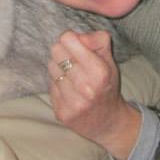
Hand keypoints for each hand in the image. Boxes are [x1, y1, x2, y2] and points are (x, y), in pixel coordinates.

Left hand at [49, 30, 140, 159]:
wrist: (108, 123)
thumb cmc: (107, 85)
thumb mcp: (110, 60)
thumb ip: (98, 40)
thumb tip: (77, 36)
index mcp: (99, 72)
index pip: (68, 39)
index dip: (71, 38)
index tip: (77, 44)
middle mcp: (85, 88)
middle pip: (55, 50)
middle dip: (64, 51)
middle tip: (73, 59)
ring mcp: (72, 102)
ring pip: (50, 67)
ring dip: (59, 68)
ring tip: (72, 75)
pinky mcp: (61, 113)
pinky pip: (50, 85)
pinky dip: (57, 84)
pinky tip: (69, 89)